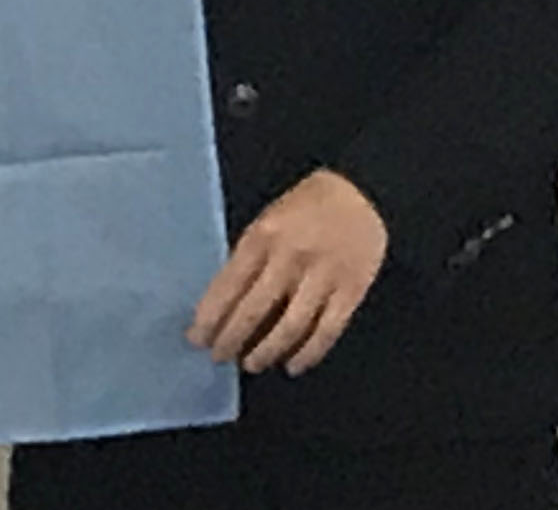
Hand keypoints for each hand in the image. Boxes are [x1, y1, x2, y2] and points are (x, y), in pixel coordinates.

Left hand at [191, 168, 388, 374]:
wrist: (361, 192)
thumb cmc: (304, 208)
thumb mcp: (265, 221)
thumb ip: (248, 259)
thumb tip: (226, 304)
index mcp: (262, 238)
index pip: (228, 286)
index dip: (210, 317)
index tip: (196, 338)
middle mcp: (290, 258)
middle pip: (254, 310)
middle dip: (231, 339)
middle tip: (219, 357)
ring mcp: (323, 276)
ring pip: (289, 326)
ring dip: (266, 351)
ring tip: (250, 364)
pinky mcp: (351, 291)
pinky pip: (326, 331)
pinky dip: (308, 353)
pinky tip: (293, 365)